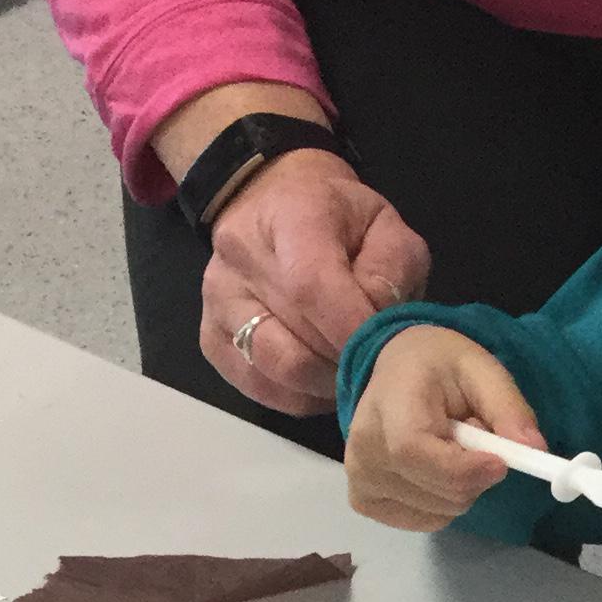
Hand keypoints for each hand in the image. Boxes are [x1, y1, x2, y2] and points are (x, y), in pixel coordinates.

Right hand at [201, 151, 429, 416]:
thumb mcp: (384, 226)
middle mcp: (240, 257)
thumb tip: (378, 331)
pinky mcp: (210, 338)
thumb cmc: (340, 219)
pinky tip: (321, 380)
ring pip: (276, 370)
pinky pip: (258, 387)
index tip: (383, 351)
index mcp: (289, 216)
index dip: (350, 330)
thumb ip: (391, 273)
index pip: (311, 286)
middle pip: (297, 340)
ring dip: (323, 384)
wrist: (275, 205)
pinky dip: (299, 396)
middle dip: (345, 363)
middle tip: (374, 364)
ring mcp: (218, 302)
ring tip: (348, 370)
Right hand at [344, 326, 546, 530]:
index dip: (464, 468)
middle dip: (475, 474)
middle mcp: (363, 449)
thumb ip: (508, 408)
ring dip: (462, 486)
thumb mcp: (482, 370)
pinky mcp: (366, 503)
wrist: (398, 371)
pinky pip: (427, 521)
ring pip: (440, 511)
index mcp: (387, 405)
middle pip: (437, 491)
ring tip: (450, 446)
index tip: (500, 462)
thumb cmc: (440, 367)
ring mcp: (360, 481)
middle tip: (472, 436)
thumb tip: (535, 449)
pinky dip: (446, 501)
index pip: (414, 452)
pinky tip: (435, 467)